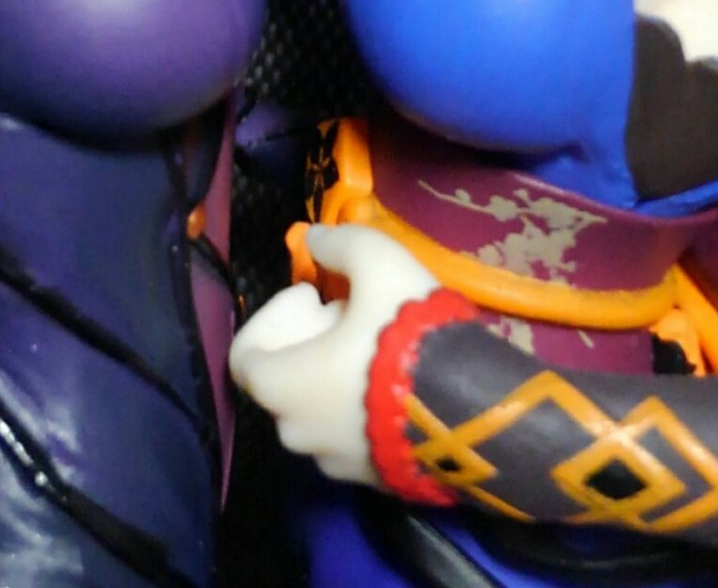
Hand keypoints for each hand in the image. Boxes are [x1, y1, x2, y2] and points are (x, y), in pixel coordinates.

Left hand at [229, 224, 438, 485]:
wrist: (472, 408)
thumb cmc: (407, 332)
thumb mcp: (377, 260)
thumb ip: (339, 243)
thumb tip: (315, 239)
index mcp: (286, 387)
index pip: (245, 359)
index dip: (272, 320)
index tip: (313, 297)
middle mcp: (300, 433)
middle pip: (283, 383)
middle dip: (307, 344)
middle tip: (349, 315)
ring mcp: (337, 463)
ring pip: (317, 412)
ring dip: (332, 378)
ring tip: (376, 348)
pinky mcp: (374, 478)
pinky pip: (350, 437)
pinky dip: (359, 409)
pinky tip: (397, 383)